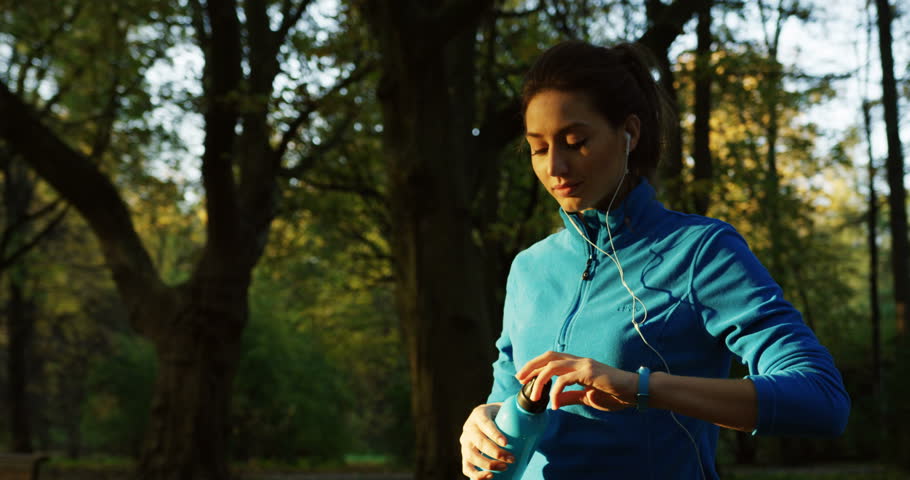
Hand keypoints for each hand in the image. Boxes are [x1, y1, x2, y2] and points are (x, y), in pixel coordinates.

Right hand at [460, 403, 514, 478]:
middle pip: (479, 442)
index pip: (485, 424)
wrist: (487, 417)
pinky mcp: (465, 455)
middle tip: (512, 459)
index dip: (494, 434)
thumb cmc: (501, 414)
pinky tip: (489, 477)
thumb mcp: (506, 406)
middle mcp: (469, 427)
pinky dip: (476, 475)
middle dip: (495, 453)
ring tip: (504, 468)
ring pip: (471, 456)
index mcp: (479, 414)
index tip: (506, 443)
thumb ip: (519, 407)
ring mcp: (465, 442)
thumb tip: (536, 408)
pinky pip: (466, 467)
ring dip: (487, 464)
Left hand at [516, 351, 637, 410]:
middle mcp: (579, 360)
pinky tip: (553, 405)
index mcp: (577, 364)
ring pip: (553, 366)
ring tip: (534, 397)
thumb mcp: (587, 397)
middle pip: (548, 356)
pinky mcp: (589, 373)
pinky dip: (555, 392)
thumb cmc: (614, 394)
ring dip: (539, 380)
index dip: (535, 365)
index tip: (523, 377)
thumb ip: (570, 397)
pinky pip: (565, 380)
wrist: (634, 392)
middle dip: (531, 366)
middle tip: (519, 379)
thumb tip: (554, 402)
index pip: (551, 358)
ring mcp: (584, 365)